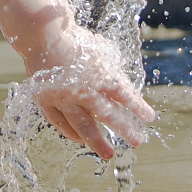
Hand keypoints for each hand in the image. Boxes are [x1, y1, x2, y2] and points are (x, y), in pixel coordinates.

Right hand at [27, 30, 155, 159]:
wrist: (42, 36)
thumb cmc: (74, 40)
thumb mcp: (100, 50)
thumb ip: (111, 69)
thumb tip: (123, 81)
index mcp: (100, 74)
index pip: (124, 95)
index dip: (138, 107)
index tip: (149, 118)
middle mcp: (84, 89)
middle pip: (108, 114)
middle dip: (125, 129)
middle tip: (138, 142)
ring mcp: (64, 98)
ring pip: (83, 125)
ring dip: (97, 141)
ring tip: (109, 155)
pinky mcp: (46, 101)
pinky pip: (60, 122)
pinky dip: (70, 132)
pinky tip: (80, 140)